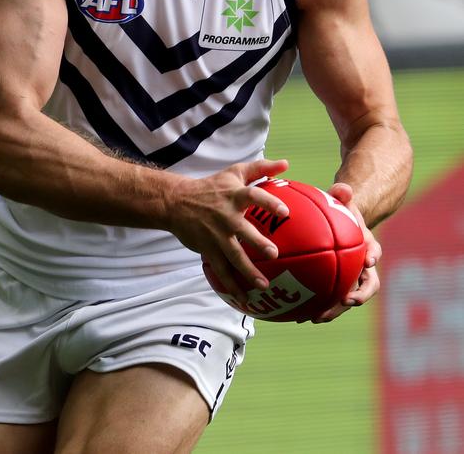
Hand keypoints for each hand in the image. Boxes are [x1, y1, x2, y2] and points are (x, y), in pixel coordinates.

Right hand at [167, 158, 289, 304]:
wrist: (176, 202)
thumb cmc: (211, 186)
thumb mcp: (234, 172)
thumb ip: (261, 168)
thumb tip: (286, 163)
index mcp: (234, 196)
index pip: (253, 197)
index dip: (269, 203)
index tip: (285, 212)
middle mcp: (226, 216)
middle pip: (243, 231)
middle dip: (258, 243)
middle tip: (273, 254)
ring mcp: (216, 235)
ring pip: (233, 256)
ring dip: (248, 271)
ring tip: (263, 285)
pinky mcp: (207, 249)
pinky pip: (221, 270)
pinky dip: (232, 285)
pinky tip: (244, 299)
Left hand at [310, 182, 381, 323]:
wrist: (342, 226)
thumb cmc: (341, 212)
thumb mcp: (342, 201)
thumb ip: (342, 193)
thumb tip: (342, 187)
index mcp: (366, 246)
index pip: (374, 252)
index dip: (373, 256)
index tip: (368, 261)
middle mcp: (362, 267)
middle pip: (366, 285)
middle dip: (359, 295)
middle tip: (347, 300)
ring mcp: (350, 279)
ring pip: (346, 298)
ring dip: (335, 309)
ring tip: (317, 317)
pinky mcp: (335, 287)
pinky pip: (327, 300)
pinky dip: (315, 307)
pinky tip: (296, 316)